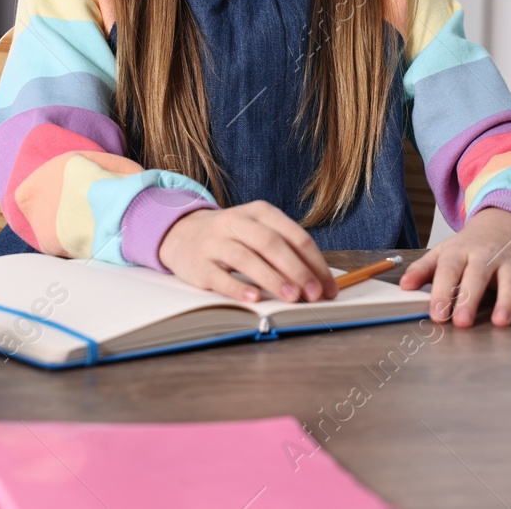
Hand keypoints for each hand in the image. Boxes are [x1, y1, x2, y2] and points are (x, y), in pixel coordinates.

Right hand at [157, 200, 338, 304]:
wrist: (182, 233)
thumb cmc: (233, 237)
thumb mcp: (258, 232)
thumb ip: (285, 252)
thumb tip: (318, 283)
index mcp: (260, 212)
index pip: (294, 235)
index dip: (314, 262)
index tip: (328, 287)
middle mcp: (237, 222)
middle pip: (272, 244)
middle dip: (297, 270)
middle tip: (314, 294)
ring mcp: (215, 241)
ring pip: (247, 257)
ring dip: (273, 279)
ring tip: (292, 298)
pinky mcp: (198, 263)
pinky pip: (220, 276)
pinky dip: (238, 287)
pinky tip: (255, 299)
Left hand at [398, 208, 510, 326]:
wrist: (504, 223)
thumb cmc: (469, 246)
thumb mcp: (443, 252)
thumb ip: (424, 269)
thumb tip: (403, 286)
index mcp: (462, 252)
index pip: (450, 271)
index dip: (442, 292)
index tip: (436, 313)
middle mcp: (487, 258)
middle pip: (478, 276)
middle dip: (469, 299)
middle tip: (461, 322)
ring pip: (510, 283)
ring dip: (507, 302)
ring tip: (501, 322)